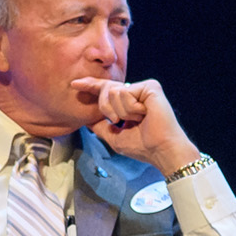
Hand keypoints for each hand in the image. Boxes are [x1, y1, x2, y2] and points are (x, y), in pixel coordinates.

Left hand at [71, 76, 200, 173]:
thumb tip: (87, 120)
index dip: (91, 86)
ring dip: (121, 112)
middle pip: (106, 89)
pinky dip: (130, 109)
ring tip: (138, 120)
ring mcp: (144, 88)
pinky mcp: (150, 87)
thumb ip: (100, 126)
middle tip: (118, 121)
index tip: (75, 84)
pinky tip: (144, 115)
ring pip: (113, 92)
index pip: (107, 91)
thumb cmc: (143, 147)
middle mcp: (137, 92)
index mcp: (129, 103)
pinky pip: (124, 93)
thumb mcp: (114, 136)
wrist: (161, 150)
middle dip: (105, 107)